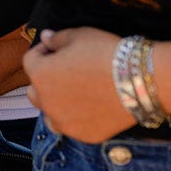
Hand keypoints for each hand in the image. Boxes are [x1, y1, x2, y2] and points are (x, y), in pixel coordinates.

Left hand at [22, 27, 133, 142]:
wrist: (140, 81)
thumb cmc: (106, 54)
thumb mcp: (79, 36)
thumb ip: (56, 39)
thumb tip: (46, 37)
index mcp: (39, 75)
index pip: (30, 61)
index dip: (42, 52)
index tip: (56, 49)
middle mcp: (46, 102)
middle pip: (35, 89)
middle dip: (45, 79)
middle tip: (65, 70)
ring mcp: (64, 122)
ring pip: (49, 112)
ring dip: (56, 102)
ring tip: (75, 91)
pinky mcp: (83, 134)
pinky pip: (71, 126)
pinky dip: (75, 117)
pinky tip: (90, 106)